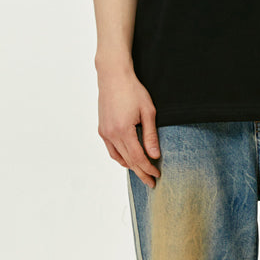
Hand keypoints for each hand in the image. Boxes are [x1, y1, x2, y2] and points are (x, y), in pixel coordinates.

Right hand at [97, 66, 160, 187]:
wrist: (113, 77)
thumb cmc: (132, 90)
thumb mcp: (148, 112)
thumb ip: (151, 135)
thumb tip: (155, 155)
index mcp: (123, 131)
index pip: (138, 157)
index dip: (148, 168)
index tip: (157, 174)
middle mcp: (111, 134)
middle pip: (128, 161)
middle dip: (141, 172)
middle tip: (151, 182)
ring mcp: (105, 132)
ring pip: (118, 157)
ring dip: (131, 167)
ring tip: (142, 173)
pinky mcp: (102, 129)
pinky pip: (111, 150)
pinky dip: (120, 158)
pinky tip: (128, 160)